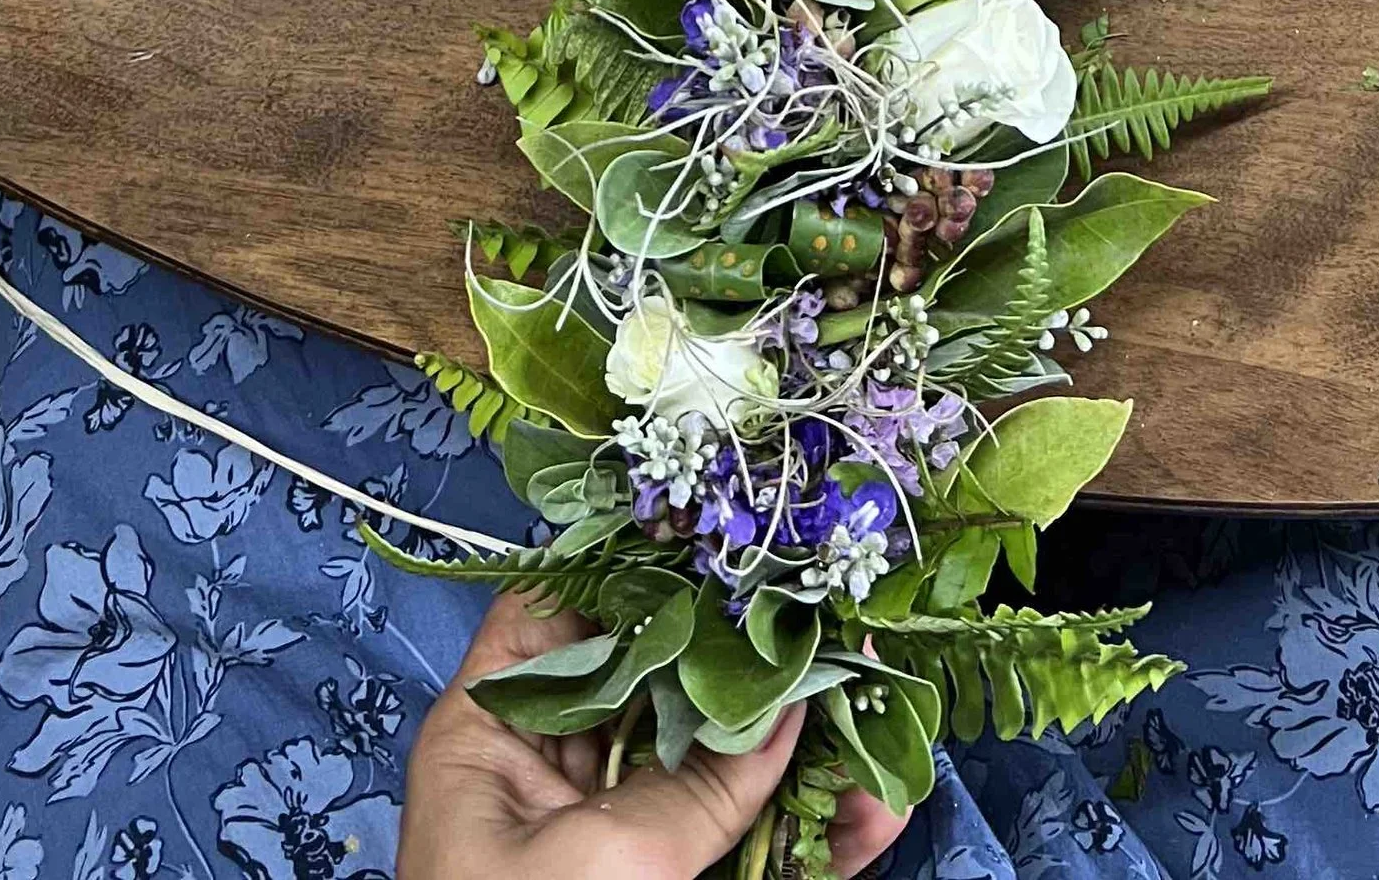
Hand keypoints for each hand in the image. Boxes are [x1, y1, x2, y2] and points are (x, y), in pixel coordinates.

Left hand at [399, 591, 912, 879]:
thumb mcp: (601, 863)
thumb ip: (696, 786)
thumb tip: (784, 708)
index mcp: (492, 739)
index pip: (563, 612)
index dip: (640, 564)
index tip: (728, 532)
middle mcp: (551, 779)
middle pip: (662, 685)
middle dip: (753, 656)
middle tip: (835, 616)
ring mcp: (617, 845)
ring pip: (720, 770)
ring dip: (805, 748)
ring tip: (886, 710)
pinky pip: (748, 854)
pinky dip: (812, 839)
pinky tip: (877, 811)